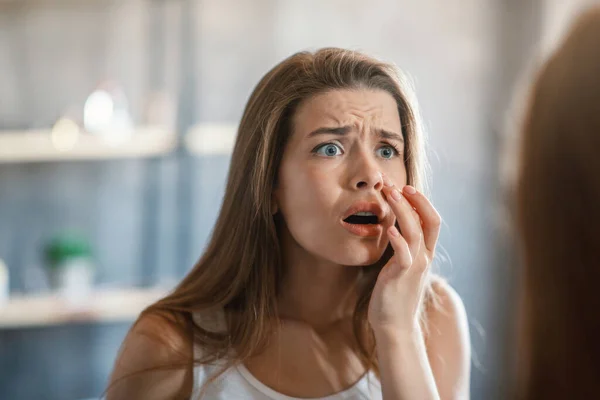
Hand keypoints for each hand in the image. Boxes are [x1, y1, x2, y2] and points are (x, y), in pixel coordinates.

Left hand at [368, 176, 440, 336]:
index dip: (421, 201)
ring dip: (402, 210)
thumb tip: (393, 227)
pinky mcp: (401, 276)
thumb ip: (402, 247)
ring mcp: (415, 266)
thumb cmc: (394, 294)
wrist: (394, 325)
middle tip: (397, 184)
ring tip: (389, 194)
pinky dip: (398, 239)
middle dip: (416, 200)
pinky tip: (389, 229)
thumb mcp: (401, 266)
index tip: (404, 187)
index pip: (431, 220)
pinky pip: (403, 254)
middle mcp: (424, 257)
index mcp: (425, 253)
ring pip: (415, 231)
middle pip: (430, 221)